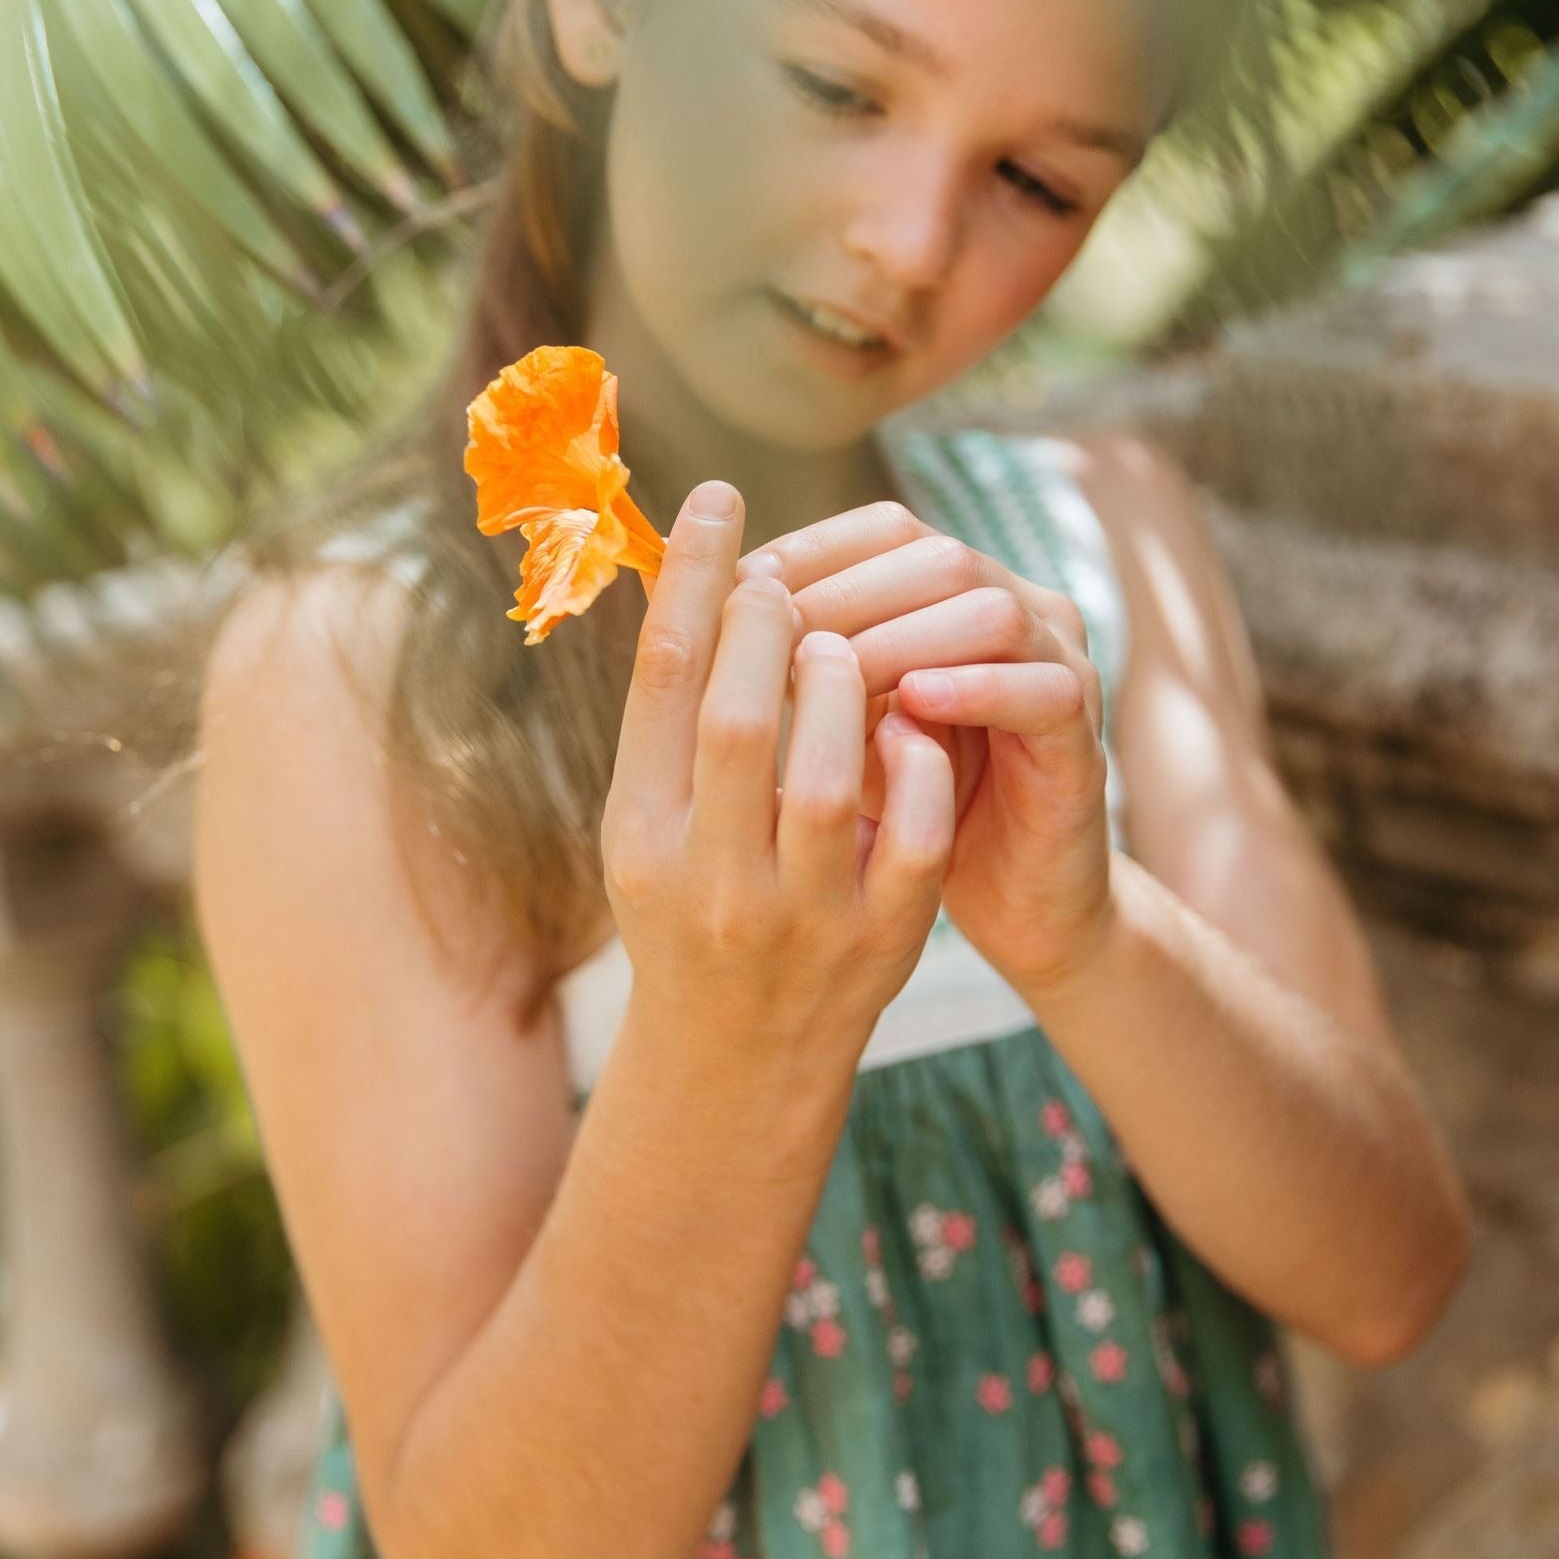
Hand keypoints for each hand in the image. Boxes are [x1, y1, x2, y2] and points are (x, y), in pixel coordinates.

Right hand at [603, 483, 957, 1063]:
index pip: (664, 684)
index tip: (721, 498)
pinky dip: (917, 765)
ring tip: (841, 646)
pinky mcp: (884, 941)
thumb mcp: (648, 823)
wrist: (737, 1061)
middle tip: (785, 578)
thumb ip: (670, 717)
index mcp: (640, 838)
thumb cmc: (687, 908)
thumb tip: (695, 574)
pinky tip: (910, 723)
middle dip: (771, 624)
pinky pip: (915, 835)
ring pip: (830, 777)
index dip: (695, 579)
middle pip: (741, 721)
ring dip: (846, 686)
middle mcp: (712, 881)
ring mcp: (802, 916)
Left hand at [738, 502, 1115, 998]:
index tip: (738, 584)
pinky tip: (914, 703)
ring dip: (904, 635)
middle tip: (773, 630)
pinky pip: (1042, 691)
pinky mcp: (1081, 736)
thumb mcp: (845, 725)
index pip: (888, 530)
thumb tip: (712, 610)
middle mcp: (1018, 609)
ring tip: (831, 671)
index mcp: (959, 594)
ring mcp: (1059, 666)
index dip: (811, 548)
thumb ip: (805, 665)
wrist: (1014, 902)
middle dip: (847, 590)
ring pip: (991, 610)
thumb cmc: (910, 806)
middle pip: (936, 556)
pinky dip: (978, 688)